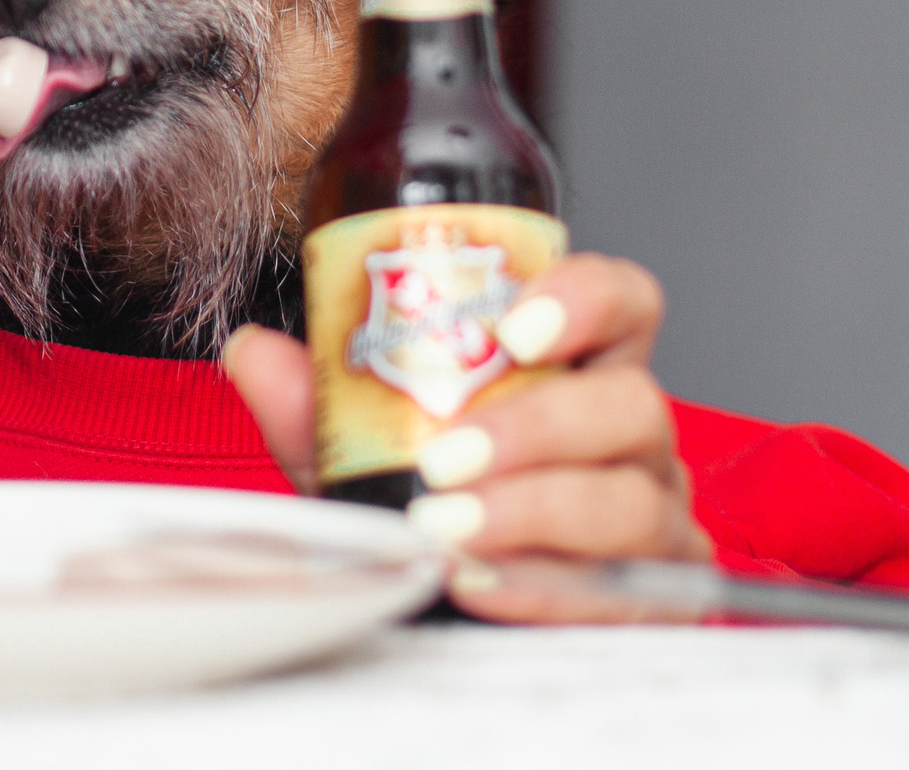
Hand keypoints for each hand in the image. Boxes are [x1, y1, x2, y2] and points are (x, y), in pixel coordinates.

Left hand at [221, 251, 710, 621]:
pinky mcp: (654, 595)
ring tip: (450, 528)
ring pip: (631, 499)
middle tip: (446, 457)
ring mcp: (653, 513)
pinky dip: (544, 584)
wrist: (453, 609)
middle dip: (536, 427)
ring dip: (533, 510)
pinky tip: (483, 582)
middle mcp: (630, 433)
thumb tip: (254, 352)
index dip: (585, 300)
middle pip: (632, 403)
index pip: (622, 301)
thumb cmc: (432, 503)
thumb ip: (317, 404)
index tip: (513, 328)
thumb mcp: (365, 451)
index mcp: (578, 367)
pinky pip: (624, 588)